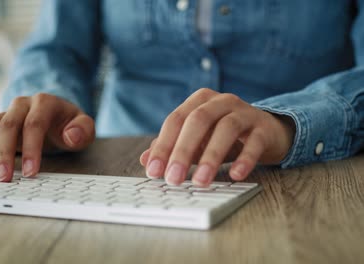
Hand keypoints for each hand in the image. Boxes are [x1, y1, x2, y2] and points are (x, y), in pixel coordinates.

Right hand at [0, 93, 94, 181]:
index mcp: (45, 102)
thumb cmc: (70, 124)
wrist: (59, 114)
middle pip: (8, 125)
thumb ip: (83, 130)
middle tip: (3, 179)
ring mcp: (7, 112)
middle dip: (4, 153)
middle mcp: (22, 104)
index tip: (30, 173)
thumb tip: (71, 136)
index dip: (32, 148)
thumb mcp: (84, 126)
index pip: (34, 124)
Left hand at [139, 88, 294, 185]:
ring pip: (226, 128)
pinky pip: (254, 142)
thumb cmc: (223, 136)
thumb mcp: (197, 140)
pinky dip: (245, 159)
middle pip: (197, 121)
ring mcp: (244, 112)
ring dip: (211, 156)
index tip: (154, 171)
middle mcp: (221, 101)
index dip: (163, 146)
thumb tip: (146, 160)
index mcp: (199, 101)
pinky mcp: (264, 127)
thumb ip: (172, 146)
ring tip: (201, 181)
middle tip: (173, 179)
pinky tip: (235, 175)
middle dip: (182, 151)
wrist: (266, 132)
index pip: (175, 120)